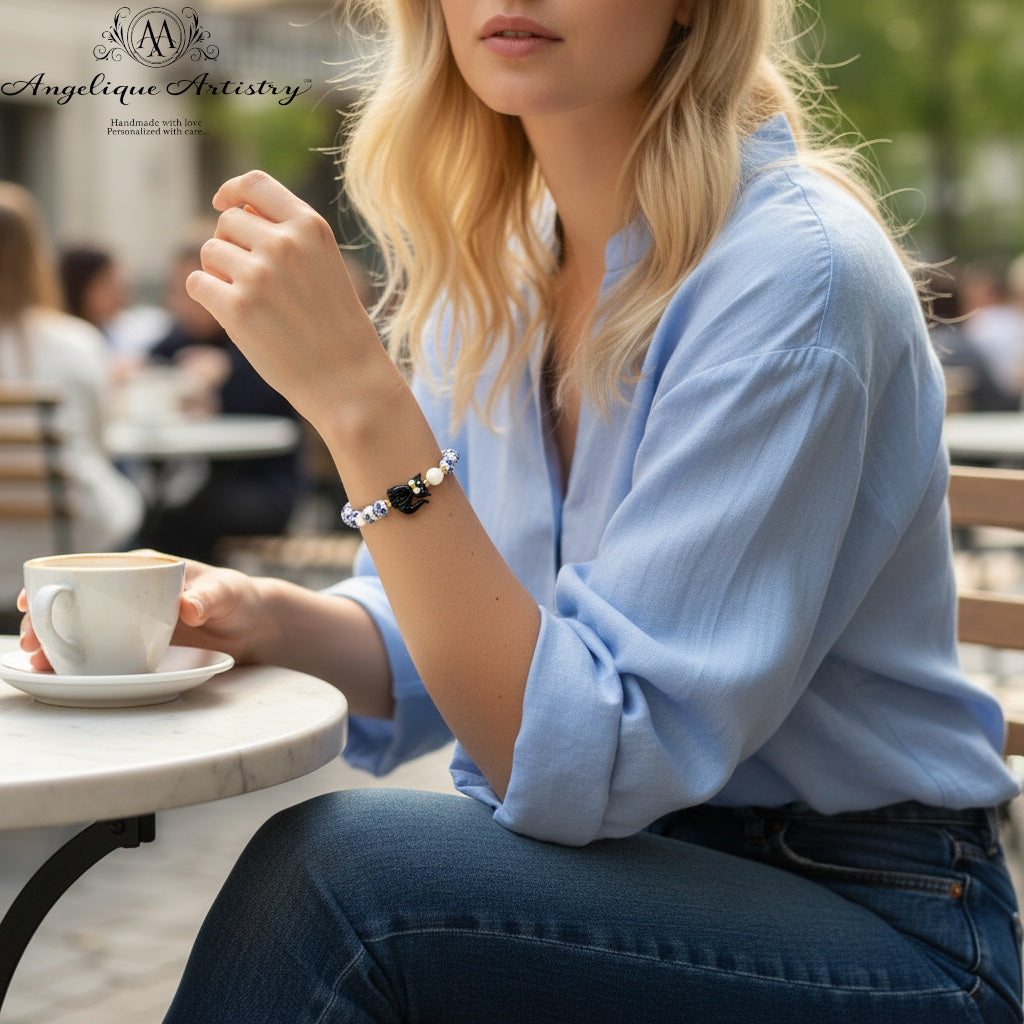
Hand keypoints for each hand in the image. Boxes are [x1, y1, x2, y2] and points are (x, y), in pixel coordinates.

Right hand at [17, 558, 271, 671]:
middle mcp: (129, 591)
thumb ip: (208, 598)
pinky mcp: (137, 643)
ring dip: (57, 644)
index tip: (32, 599)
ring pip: (83, 628)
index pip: (91, 569)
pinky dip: (80, 660)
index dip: (55, 582)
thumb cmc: (240, 598)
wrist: (254, 626)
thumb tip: (187, 607)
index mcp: (143, 568)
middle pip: (76, 602)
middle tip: (30, 644)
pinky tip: (63, 674)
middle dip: (47, 620)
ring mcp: (129, 619)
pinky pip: (102, 649)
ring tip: (39, 664)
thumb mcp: (227, 593)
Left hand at [184, 171, 385, 427]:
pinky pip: (198, 284)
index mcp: (310, 227)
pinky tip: (232, 315)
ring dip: (219, 274)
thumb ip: (288, 235)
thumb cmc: (336, 327)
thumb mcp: (325, 265)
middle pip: (227, 222)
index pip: (256, 184)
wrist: (348, 380)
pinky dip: (207, 296)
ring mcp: (259, 275)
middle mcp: (284, 243)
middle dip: (230, 246)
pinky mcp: (237, 308)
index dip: (231, 190)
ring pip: (210, 252)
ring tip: (249, 301)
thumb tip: (233, 210)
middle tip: (251, 281)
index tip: (222, 203)